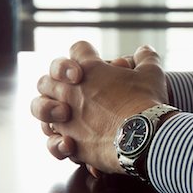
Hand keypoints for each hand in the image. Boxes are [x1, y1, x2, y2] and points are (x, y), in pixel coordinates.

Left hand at [33, 41, 168, 173]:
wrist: (143, 137)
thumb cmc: (147, 102)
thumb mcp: (152, 73)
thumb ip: (146, 58)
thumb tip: (145, 50)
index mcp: (89, 69)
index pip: (78, 49)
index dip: (86, 52)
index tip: (96, 60)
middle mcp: (70, 91)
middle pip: (48, 78)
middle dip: (56, 81)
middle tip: (73, 88)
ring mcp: (66, 118)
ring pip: (40, 108)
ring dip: (49, 110)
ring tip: (64, 115)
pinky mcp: (70, 143)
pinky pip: (53, 141)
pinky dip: (58, 142)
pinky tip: (70, 143)